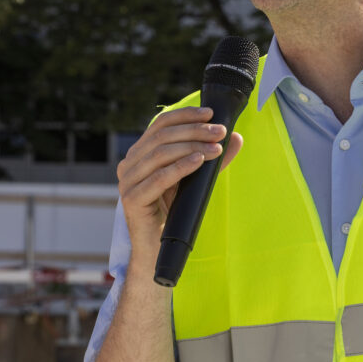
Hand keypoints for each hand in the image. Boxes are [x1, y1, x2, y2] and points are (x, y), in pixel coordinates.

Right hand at [116, 106, 243, 246]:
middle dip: (195, 131)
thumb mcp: (194, 178)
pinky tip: (199, 160)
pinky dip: (181, 166)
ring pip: (161, 154)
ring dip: (192, 146)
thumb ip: (210, 157)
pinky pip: (159, 177)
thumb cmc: (175, 211)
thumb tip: (235, 137)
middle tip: (220, 132)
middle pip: (162, 136)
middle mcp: (129, 164)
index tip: (211, 113)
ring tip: (216, 148)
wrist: (158, 248)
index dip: (186, 115)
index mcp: (139, 154)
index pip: (160, 124)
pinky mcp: (132, 199)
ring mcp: (127, 181)